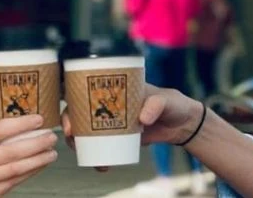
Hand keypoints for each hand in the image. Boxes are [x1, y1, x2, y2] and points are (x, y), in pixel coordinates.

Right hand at [0, 115, 57, 196]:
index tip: (39, 119)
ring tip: (51, 152)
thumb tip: (23, 129)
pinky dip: (29, 173)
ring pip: (16, 169)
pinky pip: (13, 183)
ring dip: (38, 160)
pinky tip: (39, 165)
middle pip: (12, 151)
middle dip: (36, 143)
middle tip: (51, 136)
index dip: (22, 123)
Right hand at [61, 85, 201, 169]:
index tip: (69, 115)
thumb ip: (156, 105)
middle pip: (79, 113)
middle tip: (71, 137)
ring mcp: (113, 122)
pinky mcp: (120, 138)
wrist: (183, 124)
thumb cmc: (173, 103)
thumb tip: (142, 119)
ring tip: (82, 154)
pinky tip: (99, 165)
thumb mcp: (165, 100)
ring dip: (78, 143)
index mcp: (115, 88)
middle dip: (69, 125)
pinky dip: (97, 156)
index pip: (86, 90)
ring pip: (86, 131)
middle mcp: (109, 104)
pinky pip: (102, 146)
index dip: (71, 101)